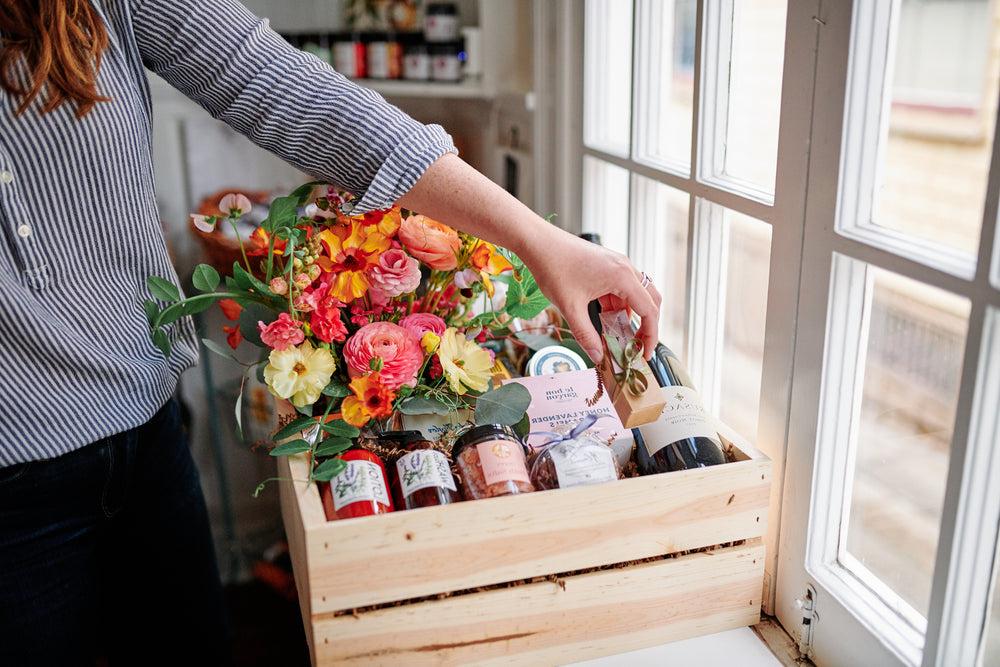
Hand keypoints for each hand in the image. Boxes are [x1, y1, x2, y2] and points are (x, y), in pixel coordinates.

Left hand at [519, 226, 661, 362]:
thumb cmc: (554, 268)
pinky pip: (620, 289)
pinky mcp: (607, 265)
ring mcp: (616, 264)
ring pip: (634, 295)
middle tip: (636, 346)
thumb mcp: (570, 307)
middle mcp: (625, 267)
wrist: (538, 242)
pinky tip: (604, 318)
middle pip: (649, 300)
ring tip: (616, 336)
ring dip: (628, 316)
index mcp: (622, 276)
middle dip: (645, 325)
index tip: (645, 353)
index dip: (651, 334)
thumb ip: (586, 335)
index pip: (649, 310)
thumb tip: (598, 356)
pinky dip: (617, 306)